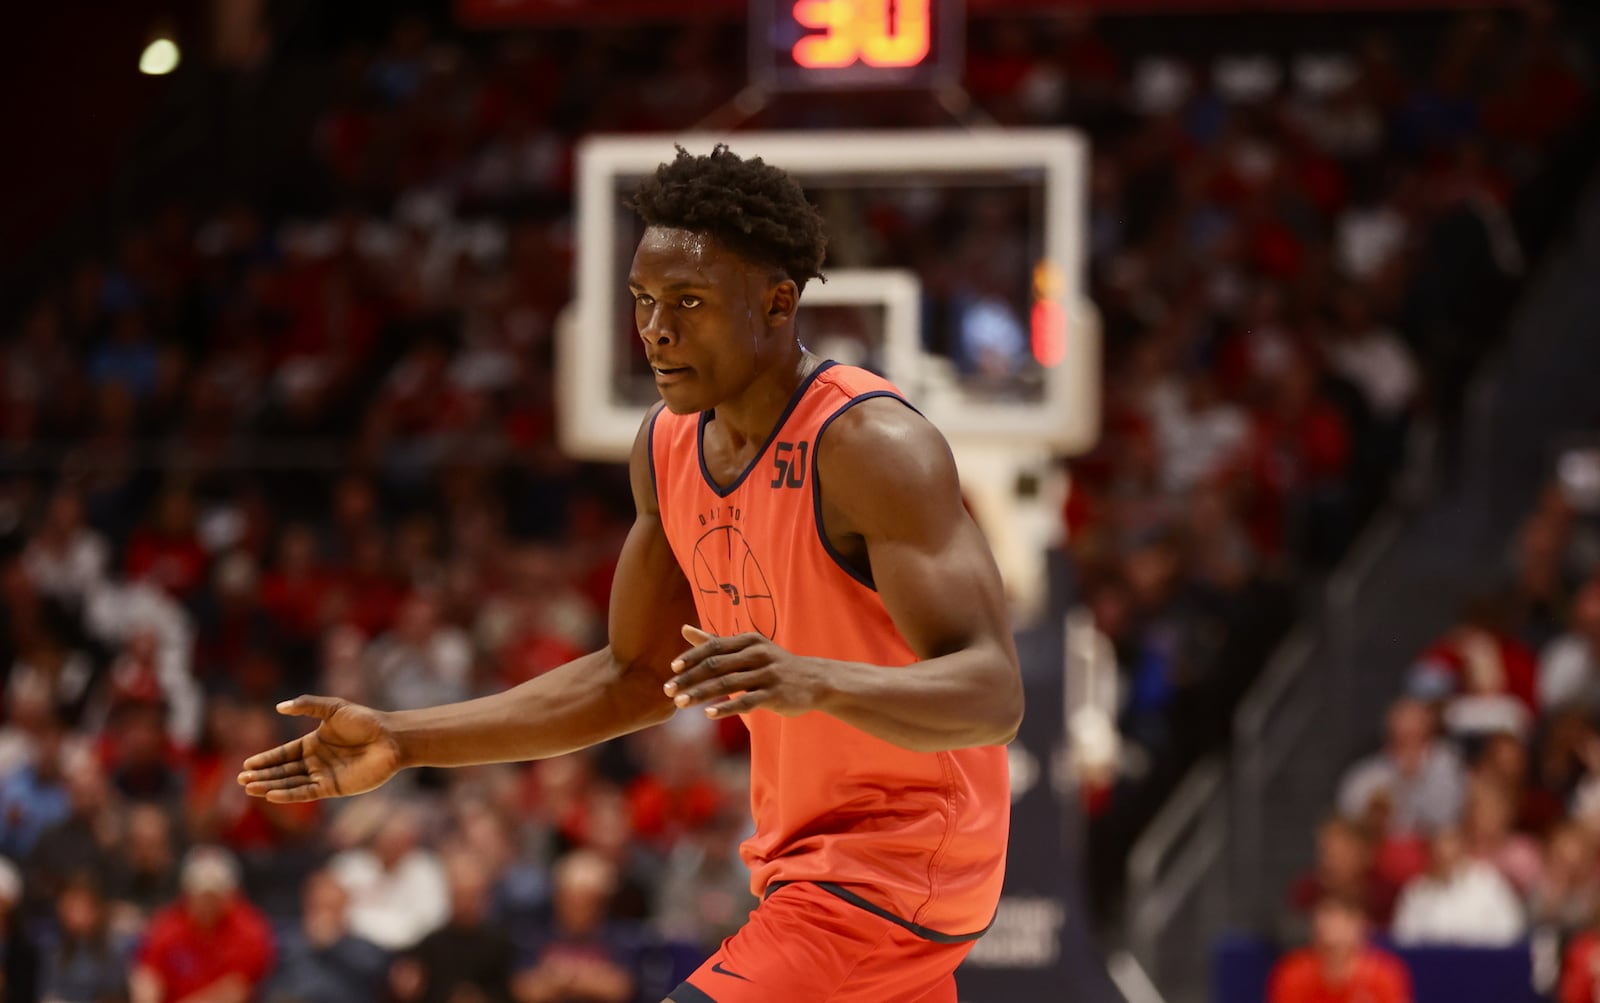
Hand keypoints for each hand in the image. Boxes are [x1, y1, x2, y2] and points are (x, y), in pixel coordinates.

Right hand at [237, 696, 402, 802]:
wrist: (391, 738)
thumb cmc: (365, 720)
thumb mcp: (333, 708)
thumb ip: (307, 706)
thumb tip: (279, 707)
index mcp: (313, 743)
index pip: (283, 754)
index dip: (265, 759)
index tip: (246, 764)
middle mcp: (316, 761)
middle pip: (283, 770)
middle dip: (263, 775)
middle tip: (242, 779)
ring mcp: (324, 775)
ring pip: (291, 783)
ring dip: (271, 786)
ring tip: (250, 787)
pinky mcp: (333, 787)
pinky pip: (306, 792)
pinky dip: (290, 795)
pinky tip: (272, 795)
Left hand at [664, 625, 831, 717]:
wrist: (814, 680)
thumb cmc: (772, 664)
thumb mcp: (746, 649)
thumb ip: (714, 642)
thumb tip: (684, 629)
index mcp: (748, 640)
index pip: (714, 647)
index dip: (692, 657)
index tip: (672, 669)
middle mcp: (757, 654)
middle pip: (716, 665)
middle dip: (690, 678)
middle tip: (669, 690)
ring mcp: (767, 674)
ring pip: (728, 684)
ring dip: (701, 694)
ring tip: (680, 703)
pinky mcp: (775, 694)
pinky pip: (746, 701)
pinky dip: (726, 707)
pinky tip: (708, 714)